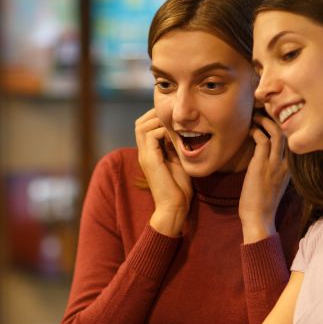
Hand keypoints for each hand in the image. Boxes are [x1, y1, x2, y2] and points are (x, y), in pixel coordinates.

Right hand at [135, 109, 192, 236]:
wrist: (174, 207)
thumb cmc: (179, 188)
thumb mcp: (178, 161)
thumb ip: (175, 147)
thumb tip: (182, 132)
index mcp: (148, 153)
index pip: (144, 126)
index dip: (157, 118)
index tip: (175, 120)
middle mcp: (143, 153)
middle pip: (140, 123)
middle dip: (156, 116)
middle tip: (175, 119)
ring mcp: (144, 156)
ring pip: (142, 126)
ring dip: (160, 122)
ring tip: (176, 127)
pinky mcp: (150, 160)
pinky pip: (151, 135)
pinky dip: (164, 131)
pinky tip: (177, 138)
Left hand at [239, 113, 289, 242]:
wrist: (259, 218)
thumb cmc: (262, 203)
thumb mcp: (274, 183)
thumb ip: (274, 168)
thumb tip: (265, 155)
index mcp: (292, 168)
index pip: (294, 139)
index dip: (286, 125)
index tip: (276, 116)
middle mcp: (287, 163)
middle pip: (288, 132)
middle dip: (277, 117)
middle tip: (265, 109)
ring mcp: (276, 164)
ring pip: (277, 133)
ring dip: (265, 121)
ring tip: (255, 114)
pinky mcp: (262, 165)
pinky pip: (262, 141)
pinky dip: (256, 131)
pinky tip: (250, 129)